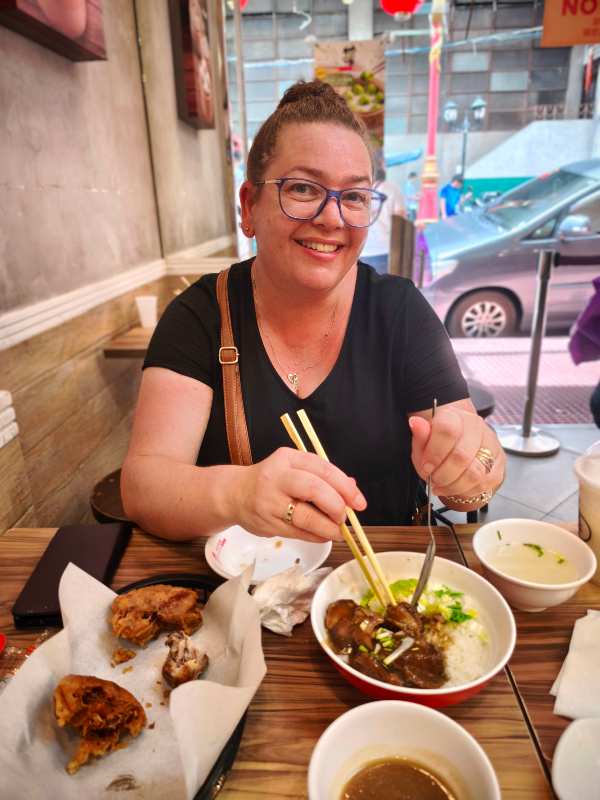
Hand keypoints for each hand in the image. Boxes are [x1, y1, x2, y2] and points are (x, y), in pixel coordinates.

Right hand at [233, 447, 366, 542]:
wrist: (233, 494)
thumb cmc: (271, 480)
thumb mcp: (294, 469)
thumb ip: (322, 476)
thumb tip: (352, 487)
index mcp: (288, 458)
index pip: (323, 469)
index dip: (345, 487)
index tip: (359, 502)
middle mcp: (278, 477)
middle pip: (315, 489)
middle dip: (337, 506)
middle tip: (344, 517)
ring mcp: (270, 501)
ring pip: (306, 516)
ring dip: (328, 527)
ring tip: (337, 531)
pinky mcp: (267, 523)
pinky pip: (298, 532)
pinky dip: (316, 536)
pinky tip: (323, 535)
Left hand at [408, 407, 503, 503]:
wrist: (457, 446)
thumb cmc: (439, 445)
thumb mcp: (423, 441)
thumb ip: (420, 435)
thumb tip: (415, 423)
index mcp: (455, 417)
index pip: (448, 430)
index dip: (435, 454)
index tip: (426, 467)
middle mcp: (476, 428)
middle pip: (462, 456)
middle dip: (443, 475)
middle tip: (433, 479)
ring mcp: (491, 445)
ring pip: (475, 473)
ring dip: (454, 485)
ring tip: (442, 486)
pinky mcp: (498, 463)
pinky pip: (485, 483)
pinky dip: (467, 491)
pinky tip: (456, 488)